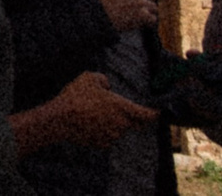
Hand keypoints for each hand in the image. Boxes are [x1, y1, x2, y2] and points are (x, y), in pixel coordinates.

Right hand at [15, 72, 159, 153]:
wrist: (61, 119)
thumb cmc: (77, 96)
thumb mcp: (89, 77)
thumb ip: (103, 80)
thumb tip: (107, 86)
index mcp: (123, 107)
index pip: (148, 114)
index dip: (156, 114)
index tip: (160, 113)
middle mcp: (122, 124)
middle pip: (133, 123)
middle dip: (130, 117)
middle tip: (116, 109)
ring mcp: (112, 136)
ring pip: (118, 129)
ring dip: (112, 123)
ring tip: (94, 113)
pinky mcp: (102, 145)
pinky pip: (107, 137)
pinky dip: (101, 131)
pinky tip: (87, 123)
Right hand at [98, 0, 159, 31]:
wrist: (97, 15)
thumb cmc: (106, 1)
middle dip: (149, 2)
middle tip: (137, 8)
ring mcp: (140, 0)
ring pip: (155, 7)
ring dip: (148, 13)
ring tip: (135, 15)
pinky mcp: (142, 14)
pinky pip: (153, 18)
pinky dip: (147, 22)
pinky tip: (137, 21)